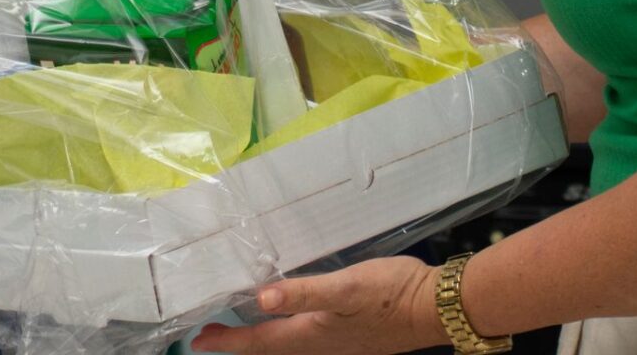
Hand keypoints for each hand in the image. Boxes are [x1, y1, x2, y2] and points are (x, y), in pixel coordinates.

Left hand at [191, 256, 445, 354]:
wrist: (437, 308)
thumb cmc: (390, 294)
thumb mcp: (346, 287)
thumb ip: (304, 292)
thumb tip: (261, 298)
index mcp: (312, 335)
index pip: (260, 342)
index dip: (228, 341)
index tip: (199, 340)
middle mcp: (322, 347)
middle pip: (270, 350)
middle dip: (240, 344)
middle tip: (212, 335)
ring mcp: (339, 346)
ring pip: (288, 349)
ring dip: (263, 342)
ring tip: (242, 330)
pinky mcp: (354, 338)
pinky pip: (307, 343)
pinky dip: (287, 336)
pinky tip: (292, 322)